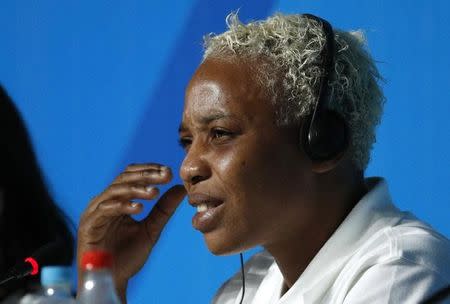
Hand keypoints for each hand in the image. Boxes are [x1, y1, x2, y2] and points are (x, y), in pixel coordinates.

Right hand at [77, 163, 185, 300]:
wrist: (113, 281)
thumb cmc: (128, 255)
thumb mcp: (151, 228)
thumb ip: (163, 209)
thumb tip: (180, 187)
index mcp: (117, 200)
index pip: (131, 175)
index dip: (149, 170)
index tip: (168, 171)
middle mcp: (104, 202)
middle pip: (124, 178)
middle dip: (146, 175)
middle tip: (165, 175)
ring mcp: (94, 212)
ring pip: (115, 191)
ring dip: (136, 189)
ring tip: (154, 193)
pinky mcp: (88, 225)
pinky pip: (105, 210)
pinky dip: (122, 206)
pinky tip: (139, 208)